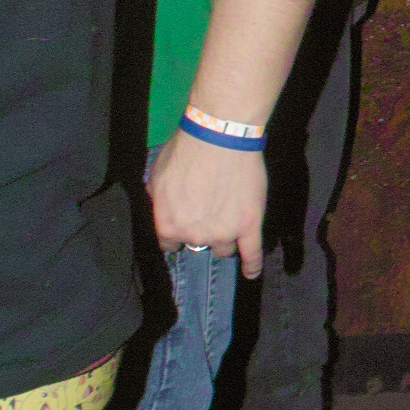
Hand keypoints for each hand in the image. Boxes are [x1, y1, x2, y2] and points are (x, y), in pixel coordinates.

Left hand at [147, 129, 265, 279]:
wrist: (219, 137)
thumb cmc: (185, 151)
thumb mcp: (156, 175)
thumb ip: (158, 199)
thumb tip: (162, 206)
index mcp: (168, 226)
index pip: (170, 243)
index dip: (177, 230)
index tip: (184, 220)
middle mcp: (194, 236)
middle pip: (198, 244)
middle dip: (201, 230)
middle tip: (207, 208)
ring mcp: (224, 233)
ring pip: (223, 248)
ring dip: (223, 236)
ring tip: (228, 218)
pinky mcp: (249, 226)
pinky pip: (252, 253)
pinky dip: (252, 264)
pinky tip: (251, 272)